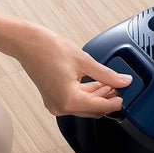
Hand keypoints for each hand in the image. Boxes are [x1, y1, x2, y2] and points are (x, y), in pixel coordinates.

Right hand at [14, 25, 131, 117]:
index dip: (117, 102)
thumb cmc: (48, 48)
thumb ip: (107, 75)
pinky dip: (87, 94)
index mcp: (69, 100)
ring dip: (99, 96)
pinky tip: (98, 84)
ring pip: (85, 106)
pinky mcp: (54, 98)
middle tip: (122, 87)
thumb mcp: (85, 61)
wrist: (26, 42)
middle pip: (93, 110)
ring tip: (112, 83)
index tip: (128, 95)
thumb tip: (124, 81)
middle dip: (108, 99)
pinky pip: (76, 101)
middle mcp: (61, 107)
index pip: (101, 107)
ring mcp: (56, 104)